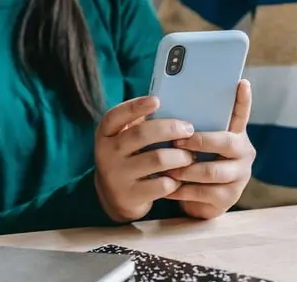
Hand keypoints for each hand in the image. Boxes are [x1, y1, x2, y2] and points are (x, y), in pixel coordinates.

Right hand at [94, 96, 194, 222]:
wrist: (113, 195)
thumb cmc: (127, 157)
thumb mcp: (124, 139)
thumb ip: (139, 124)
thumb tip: (173, 107)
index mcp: (105, 134)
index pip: (116, 115)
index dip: (135, 106)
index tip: (157, 100)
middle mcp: (106, 153)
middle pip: (142, 134)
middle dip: (171, 128)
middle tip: (188, 129)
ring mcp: (117, 176)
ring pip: (157, 159)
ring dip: (180, 156)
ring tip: (190, 155)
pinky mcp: (129, 196)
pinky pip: (162, 184)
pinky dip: (176, 179)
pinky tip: (181, 177)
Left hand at [166, 80, 255, 218]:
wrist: (197, 200)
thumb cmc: (192, 162)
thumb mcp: (191, 144)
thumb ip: (187, 129)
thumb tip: (160, 105)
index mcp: (234, 134)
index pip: (241, 114)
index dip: (242, 100)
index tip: (241, 82)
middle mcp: (243, 152)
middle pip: (226, 143)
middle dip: (198, 142)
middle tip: (176, 142)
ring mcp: (239, 176)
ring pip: (212, 171)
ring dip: (185, 169)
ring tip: (167, 168)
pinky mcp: (230, 198)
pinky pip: (203, 193)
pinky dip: (182, 189)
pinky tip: (168, 187)